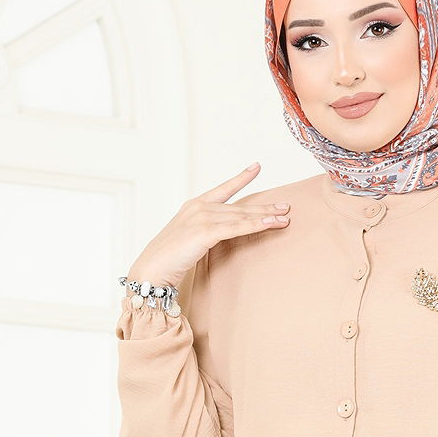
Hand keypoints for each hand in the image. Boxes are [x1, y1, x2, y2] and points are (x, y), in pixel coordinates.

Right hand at [126, 161, 290, 288]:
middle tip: (286, 206)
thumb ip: (206, 233)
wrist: (151, 269)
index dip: (241, 178)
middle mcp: (198, 207)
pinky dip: (256, 225)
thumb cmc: (169, 259)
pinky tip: (271, 224)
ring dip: (266, 217)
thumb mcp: (189, 240)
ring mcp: (201, 217)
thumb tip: (222, 236)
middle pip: (239, 206)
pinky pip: (237, 227)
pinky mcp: (205, 231)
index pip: (222, 189)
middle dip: (264, 206)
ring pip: (241, 215)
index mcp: (194, 206)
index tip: (256, 167)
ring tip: (285, 217)